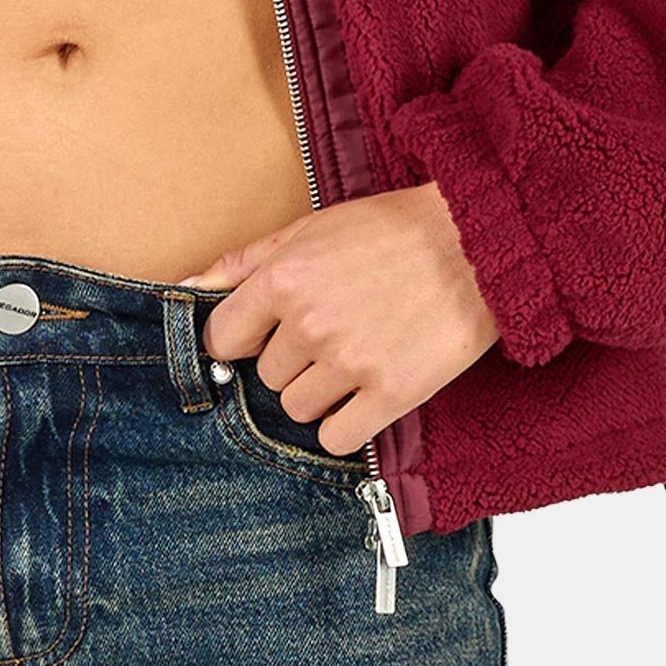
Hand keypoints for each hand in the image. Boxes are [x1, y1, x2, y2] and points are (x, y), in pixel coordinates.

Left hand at [177, 181, 499, 457]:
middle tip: (334, 331)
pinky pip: (337, 436)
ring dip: (320, 391)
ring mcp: (350, 362)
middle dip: (292, 359)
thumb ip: (245, 262)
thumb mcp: (312, 228)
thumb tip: (188, 285)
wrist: (478, 242)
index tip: (265, 336)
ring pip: (297, 408)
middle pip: (266, 375)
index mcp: (284, 278)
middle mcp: (310, 323)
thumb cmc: (396, 230)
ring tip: (356, 355)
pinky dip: (346, 423)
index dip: (243, 339)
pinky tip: (367, 393)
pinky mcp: (391, 393)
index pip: (224, 339)